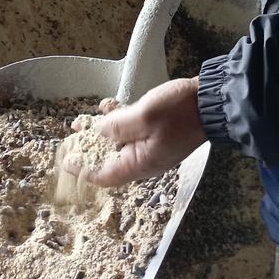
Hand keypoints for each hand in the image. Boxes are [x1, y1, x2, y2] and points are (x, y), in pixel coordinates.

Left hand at [73, 77, 205, 186]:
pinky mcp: (157, 132)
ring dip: (100, 131)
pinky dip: (117, 120)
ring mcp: (151, 146)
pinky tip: (108, 106)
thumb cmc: (180, 111)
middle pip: (108, 159)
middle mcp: (144, 159)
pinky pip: (131, 131)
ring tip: (83, 119)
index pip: (103, 176)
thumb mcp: (144, 116)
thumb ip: (117, 126)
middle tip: (72, 134)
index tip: (65, 160)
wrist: (212, 102)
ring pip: (118, 143)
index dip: (82, 169)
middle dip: (87, 147)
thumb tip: (97, 132)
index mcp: (140, 164)